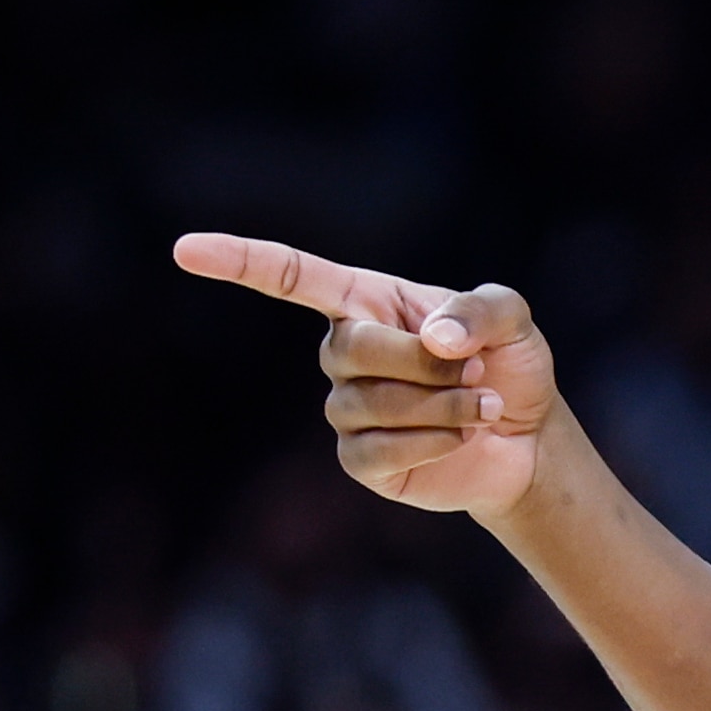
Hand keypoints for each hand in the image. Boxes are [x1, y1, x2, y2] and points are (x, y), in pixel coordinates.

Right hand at [173, 235, 556, 516]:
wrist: (526, 438)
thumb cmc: (507, 363)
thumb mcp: (511, 318)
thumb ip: (480, 310)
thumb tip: (434, 338)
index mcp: (366, 302)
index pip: (291, 277)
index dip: (239, 262)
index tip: (184, 249)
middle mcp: (344, 352)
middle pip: (351, 347)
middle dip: (423, 361)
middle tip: (475, 369)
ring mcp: (346, 408)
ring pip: (370, 403)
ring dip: (442, 404)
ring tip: (482, 405)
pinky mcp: (359, 461)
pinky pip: (374, 451)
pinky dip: (431, 441)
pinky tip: (462, 437)